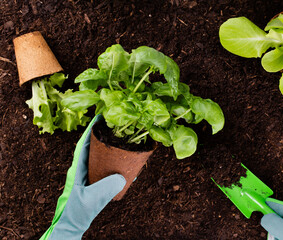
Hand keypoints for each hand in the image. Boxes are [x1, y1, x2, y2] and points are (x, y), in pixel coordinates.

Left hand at [40, 115, 125, 239]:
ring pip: (98, 158)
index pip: (83, 145)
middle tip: (114, 127)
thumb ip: (105, 189)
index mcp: (77, 170)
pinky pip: (104, 169)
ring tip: (120, 142)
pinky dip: (113, 164)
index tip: (99, 118)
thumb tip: (122, 177)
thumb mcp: (91, 200)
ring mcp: (86, 177)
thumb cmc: (76, 214)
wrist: (70, 226)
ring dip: (108, 149)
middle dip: (101, 136)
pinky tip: (123, 166)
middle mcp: (81, 170)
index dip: (90, 131)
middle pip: (91, 148)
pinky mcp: (92, 184)